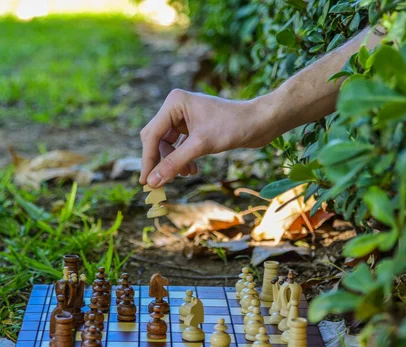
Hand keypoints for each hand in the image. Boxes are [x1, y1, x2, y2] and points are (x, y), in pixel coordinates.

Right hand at [139, 89, 278, 186]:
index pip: (152, 135)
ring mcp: (184, 117)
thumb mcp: (201, 146)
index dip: (148, 160)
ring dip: (173, 162)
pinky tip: (192, 170)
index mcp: (174, 103)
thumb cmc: (233, 126)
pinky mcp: (194, 126)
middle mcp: (176, 107)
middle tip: (158, 184)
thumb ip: (174, 163)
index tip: (145, 182)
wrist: (261, 122)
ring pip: (167, 145)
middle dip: (160, 161)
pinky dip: (182, 159)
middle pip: (156, 140)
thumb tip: (153, 182)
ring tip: (186, 175)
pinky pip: (179, 146)